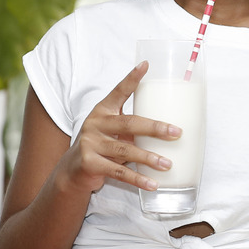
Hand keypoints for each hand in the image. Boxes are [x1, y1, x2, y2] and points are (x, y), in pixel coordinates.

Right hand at [60, 61, 182, 192]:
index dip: (132, 78)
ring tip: (167, 163)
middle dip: (155, 128)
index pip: (119, 91)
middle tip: (176, 133)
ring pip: (125, 150)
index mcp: (103, 110)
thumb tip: (169, 130)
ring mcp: (90, 144)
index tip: (145, 65)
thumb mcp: (112, 130)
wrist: (72, 170)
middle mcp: (95, 124)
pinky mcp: (89, 164)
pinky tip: (152, 183)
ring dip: (149, 158)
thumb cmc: (101, 145)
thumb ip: (131, 127)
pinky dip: (137, 179)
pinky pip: (118, 172)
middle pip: (129, 123)